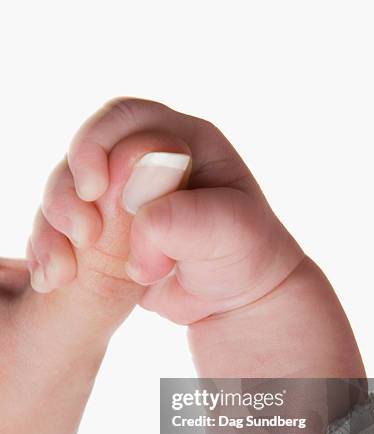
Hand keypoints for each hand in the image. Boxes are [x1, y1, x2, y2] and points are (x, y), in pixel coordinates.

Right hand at [34, 98, 364, 433]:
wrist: (250, 311)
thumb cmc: (255, 268)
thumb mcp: (238, 240)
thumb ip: (199, 217)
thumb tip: (150, 209)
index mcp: (188, 144)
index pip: (129, 119)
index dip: (103, 147)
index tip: (99, 195)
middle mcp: (154, 165)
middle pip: (88, 152)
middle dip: (68, 188)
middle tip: (75, 236)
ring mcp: (130, 202)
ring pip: (70, 194)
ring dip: (55, 223)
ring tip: (64, 265)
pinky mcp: (114, 238)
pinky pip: (72, 230)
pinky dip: (58, 247)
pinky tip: (59, 273)